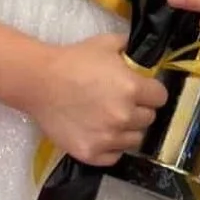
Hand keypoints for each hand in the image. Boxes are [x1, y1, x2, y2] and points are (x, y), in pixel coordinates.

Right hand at [28, 33, 167, 166]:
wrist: (39, 82)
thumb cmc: (73, 60)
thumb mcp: (106, 43)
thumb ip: (129, 47)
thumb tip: (142, 52)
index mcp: (132, 88)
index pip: (160, 97)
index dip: (151, 92)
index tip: (142, 90)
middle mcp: (124, 116)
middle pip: (149, 119)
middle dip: (139, 110)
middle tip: (122, 103)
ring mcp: (108, 138)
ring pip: (134, 140)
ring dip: (127, 130)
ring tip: (110, 119)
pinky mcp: (91, 153)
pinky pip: (115, 156)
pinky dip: (111, 147)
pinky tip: (101, 133)